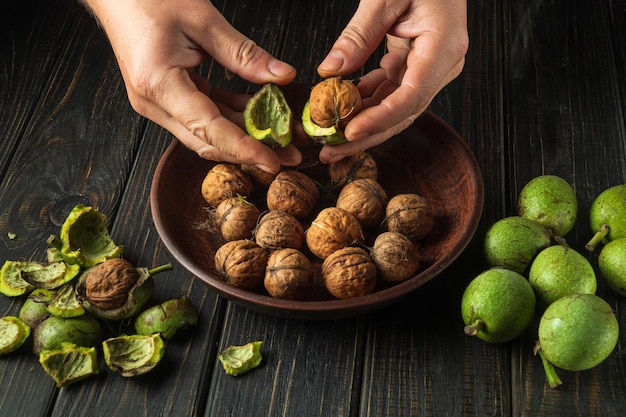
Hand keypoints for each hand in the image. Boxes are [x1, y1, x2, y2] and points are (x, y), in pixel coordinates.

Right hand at [82, 0, 299, 172]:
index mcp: (159, 85)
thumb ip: (244, 54)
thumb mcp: (202, 21)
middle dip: (249, 151)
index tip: (272, 162)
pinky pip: (201, 115)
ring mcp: (158, 103)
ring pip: (206, 132)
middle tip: (287, 155)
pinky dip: (228, 116)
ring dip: (242, 136)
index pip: (208, 129)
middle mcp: (154, 103)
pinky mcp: (166, 97)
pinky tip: (256, 114)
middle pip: (208, 141)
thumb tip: (282, 76)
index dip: (244, 149)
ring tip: (279, 137)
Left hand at [316, 0, 467, 162]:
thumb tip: (331, 71)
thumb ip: (359, 34)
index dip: (380, 119)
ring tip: (329, 137)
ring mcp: (431, 66)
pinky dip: (366, 100)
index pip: (412, 96)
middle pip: (404, 112)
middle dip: (367, 135)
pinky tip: (342, 109)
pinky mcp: (417, 64)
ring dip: (363, 122)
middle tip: (331, 151)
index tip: (350, 132)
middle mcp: (442, 63)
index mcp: (444, 46)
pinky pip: (390, 90)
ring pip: (395, 107)